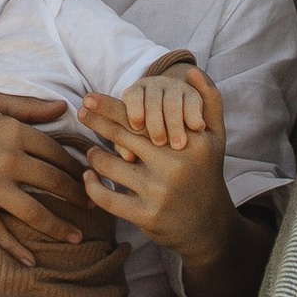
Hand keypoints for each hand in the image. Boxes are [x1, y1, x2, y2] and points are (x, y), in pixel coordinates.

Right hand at [0, 91, 89, 262]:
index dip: (78, 167)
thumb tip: (64, 107)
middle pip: (54, 183)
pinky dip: (18, 250)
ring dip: (60, 228)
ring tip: (78, 238)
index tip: (90, 178)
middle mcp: (6, 159)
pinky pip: (1, 233)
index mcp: (13, 131)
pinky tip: (32, 260)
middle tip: (94, 208)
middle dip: (78, 198)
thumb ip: (28, 106)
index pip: (58, 153)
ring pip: (36, 212)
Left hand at [78, 67, 231, 264]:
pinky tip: (88, 177)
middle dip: (96, 121)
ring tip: (92, 151)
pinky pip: (107, 197)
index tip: (89, 97)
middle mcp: (175, 163)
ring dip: (95, 155)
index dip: (111, 105)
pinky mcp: (146, 215)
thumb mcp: (216, 136)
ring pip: (109, 165)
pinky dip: (92, 186)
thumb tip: (192, 70)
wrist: (210, 226)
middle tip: (80, 112)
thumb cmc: (206, 173)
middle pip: (122, 134)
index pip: (143, 116)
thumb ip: (209, 99)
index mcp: (189, 140)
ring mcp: (159, 191)